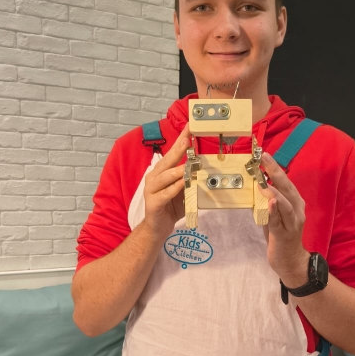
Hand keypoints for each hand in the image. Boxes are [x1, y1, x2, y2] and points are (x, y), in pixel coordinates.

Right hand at [143, 124, 190, 240]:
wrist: (158, 227)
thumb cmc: (171, 207)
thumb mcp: (183, 190)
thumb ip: (189, 179)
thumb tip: (202, 167)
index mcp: (161, 172)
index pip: (172, 153)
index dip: (180, 140)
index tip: (189, 128)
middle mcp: (154, 178)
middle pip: (167, 161)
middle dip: (177, 150)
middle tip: (187, 139)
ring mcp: (151, 190)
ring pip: (165, 177)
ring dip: (177, 171)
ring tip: (187, 166)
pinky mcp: (153, 203)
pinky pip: (165, 194)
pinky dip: (174, 189)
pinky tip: (182, 184)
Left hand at [259, 152, 309, 286]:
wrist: (290, 261)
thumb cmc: (280, 236)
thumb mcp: (274, 215)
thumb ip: (268, 201)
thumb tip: (255, 186)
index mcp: (295, 203)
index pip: (285, 182)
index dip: (275, 168)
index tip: (264, 155)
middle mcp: (297, 210)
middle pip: (287, 188)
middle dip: (275, 172)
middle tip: (264, 159)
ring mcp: (293, 223)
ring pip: (285, 204)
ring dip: (274, 192)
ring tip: (264, 182)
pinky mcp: (285, 235)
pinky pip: (278, 222)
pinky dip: (273, 212)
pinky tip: (269, 203)